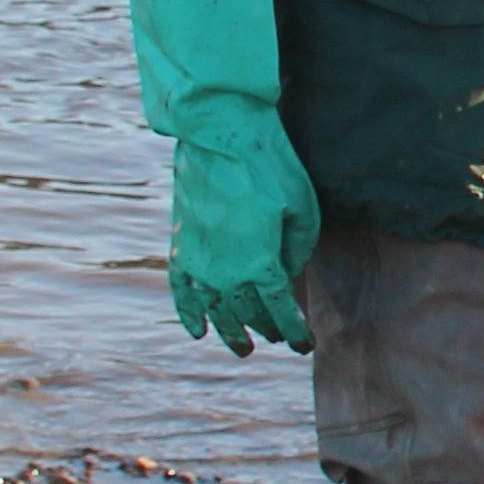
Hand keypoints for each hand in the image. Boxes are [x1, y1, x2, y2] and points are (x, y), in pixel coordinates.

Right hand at [168, 113, 318, 355]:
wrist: (219, 134)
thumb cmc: (270, 168)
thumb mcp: (302, 209)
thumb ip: (297, 251)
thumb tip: (287, 275)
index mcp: (260, 264)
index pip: (280, 311)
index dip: (294, 332)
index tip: (305, 346)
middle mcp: (225, 271)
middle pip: (248, 314)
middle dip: (266, 330)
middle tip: (277, 338)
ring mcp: (197, 261)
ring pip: (214, 311)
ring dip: (229, 332)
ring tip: (242, 349)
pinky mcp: (179, 245)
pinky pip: (180, 290)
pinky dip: (187, 314)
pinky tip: (196, 331)